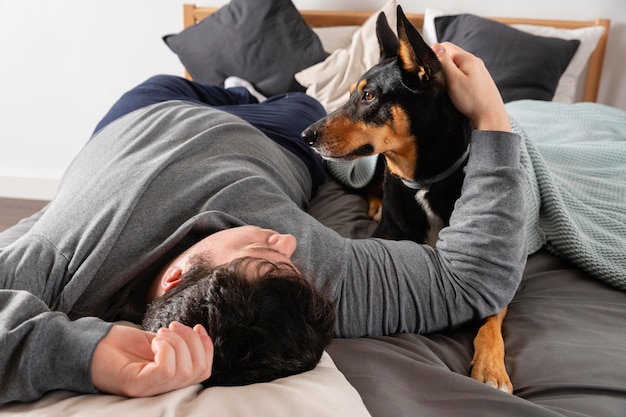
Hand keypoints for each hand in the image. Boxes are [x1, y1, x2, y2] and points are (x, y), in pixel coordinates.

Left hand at [92, 322, 212, 396]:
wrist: (90, 345)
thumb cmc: (121, 345)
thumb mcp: (158, 342)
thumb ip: (178, 345)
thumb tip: (200, 335)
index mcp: (170, 378)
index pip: (204, 371)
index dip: (207, 347)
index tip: (197, 327)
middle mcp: (162, 389)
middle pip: (199, 371)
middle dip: (193, 342)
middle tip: (171, 328)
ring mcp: (150, 389)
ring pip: (185, 371)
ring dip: (177, 343)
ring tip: (160, 334)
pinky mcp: (137, 386)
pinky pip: (166, 370)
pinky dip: (166, 349)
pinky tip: (153, 341)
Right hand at [433, 42, 510, 131]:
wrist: (490, 115)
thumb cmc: (472, 100)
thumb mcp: (453, 79)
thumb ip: (444, 62)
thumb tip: (435, 46)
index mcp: (467, 58)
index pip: (445, 46)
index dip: (435, 55)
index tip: (432, 69)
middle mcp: (475, 61)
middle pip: (452, 55)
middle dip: (443, 64)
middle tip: (441, 80)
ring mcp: (479, 69)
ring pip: (458, 65)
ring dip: (451, 72)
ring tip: (450, 86)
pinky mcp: (480, 78)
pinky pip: (465, 72)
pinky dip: (458, 78)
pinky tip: (459, 89)